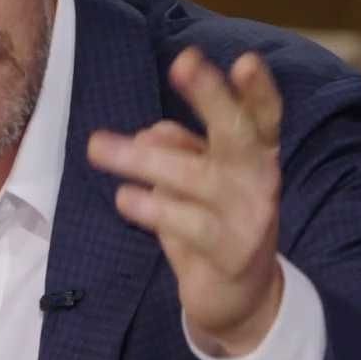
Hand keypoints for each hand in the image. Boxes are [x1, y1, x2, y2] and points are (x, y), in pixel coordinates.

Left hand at [87, 47, 284, 355]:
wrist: (240, 298)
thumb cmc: (213, 220)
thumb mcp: (198, 177)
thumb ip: (178, 148)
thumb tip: (148, 136)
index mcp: (258, 152)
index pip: (264, 115)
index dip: (258, 89)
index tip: (247, 61)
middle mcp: (261, 179)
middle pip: (238, 132)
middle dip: (211, 96)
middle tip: (184, 63)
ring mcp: (249, 217)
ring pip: (195, 177)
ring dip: (142, 160)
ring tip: (96, 147)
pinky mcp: (230, 253)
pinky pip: (186, 224)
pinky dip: (152, 209)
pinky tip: (126, 199)